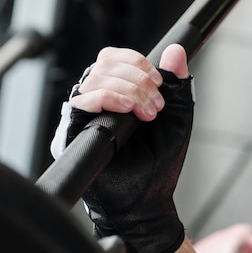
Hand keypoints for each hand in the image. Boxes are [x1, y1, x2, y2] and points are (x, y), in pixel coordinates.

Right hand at [51, 44, 193, 252]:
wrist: (147, 201)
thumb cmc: (160, 165)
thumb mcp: (177, 118)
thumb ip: (177, 84)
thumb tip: (176, 51)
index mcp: (119, 95)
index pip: (114, 59)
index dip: (137, 62)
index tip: (159, 83)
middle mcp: (98, 103)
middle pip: (104, 63)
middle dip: (137, 77)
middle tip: (155, 104)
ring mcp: (85, 117)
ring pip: (95, 78)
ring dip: (128, 89)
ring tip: (147, 115)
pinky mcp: (74, 133)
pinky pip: (82, 101)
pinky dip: (108, 98)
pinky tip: (128, 112)